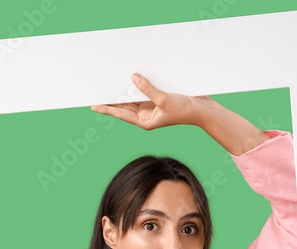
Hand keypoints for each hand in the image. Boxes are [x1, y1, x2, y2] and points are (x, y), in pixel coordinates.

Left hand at [92, 73, 268, 154]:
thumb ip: (147, 89)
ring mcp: (152, 107)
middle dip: (112, 99)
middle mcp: (146, 115)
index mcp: (145, 121)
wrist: (202, 110)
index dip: (107, 109)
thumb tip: (133, 78)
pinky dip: (136, 86)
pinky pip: (143, 91)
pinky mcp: (158, 99)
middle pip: (124, 106)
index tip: (93, 105)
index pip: (121, 114)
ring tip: (108, 84)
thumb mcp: (164, 99)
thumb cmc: (185, 110)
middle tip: (97, 91)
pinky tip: (129, 79)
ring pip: (132, 98)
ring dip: (123, 91)